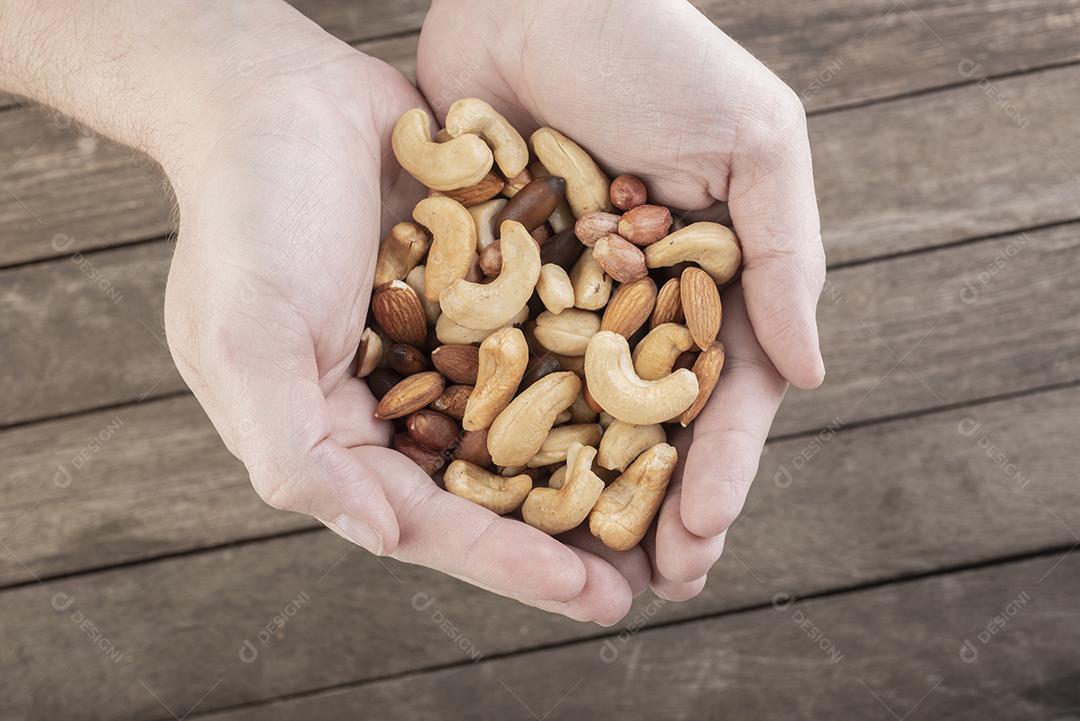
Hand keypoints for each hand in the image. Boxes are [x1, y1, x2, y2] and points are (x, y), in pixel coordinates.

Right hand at [162, 44, 638, 623]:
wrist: (278, 92)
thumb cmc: (247, 215)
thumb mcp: (246, 339)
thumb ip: (297, 450)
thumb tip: (382, 535)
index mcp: (339, 431)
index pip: (431, 519)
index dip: (509, 564)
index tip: (592, 598)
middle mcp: (401, 399)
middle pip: (494, 485)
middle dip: (568, 535)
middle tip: (650, 579)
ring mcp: (449, 343)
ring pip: (536, 422)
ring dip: (598, 466)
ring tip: (671, 508)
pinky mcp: (487, 289)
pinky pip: (552, 339)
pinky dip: (601, 370)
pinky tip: (662, 395)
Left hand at [417, 0, 825, 596]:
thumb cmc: (656, 51)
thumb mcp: (754, 142)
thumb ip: (787, 257)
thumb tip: (812, 377)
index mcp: (709, 278)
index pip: (724, 396)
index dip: (718, 471)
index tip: (700, 540)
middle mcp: (636, 299)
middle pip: (646, 423)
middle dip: (649, 504)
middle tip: (646, 587)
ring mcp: (560, 295)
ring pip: (570, 412)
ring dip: (573, 490)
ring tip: (570, 566)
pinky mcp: (490, 277)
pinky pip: (493, 365)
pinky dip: (494, 425)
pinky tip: (486, 485)